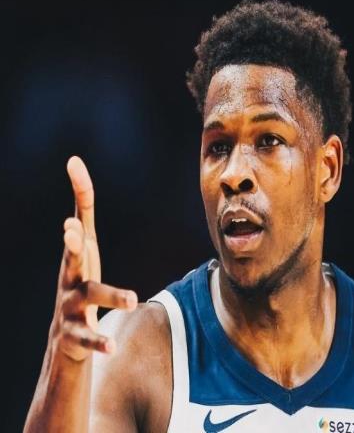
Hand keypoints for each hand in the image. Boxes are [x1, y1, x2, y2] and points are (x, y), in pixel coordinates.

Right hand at [52, 156, 136, 360]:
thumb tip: (80, 178)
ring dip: (110, 295)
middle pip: (72, 258)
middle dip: (72, 245)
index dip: (79, 192)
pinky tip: (113, 346)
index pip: (79, 220)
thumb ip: (85, 221)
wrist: (64, 338)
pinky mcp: (73, 334)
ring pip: (88, 298)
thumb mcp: (86, 253)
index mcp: (77, 256)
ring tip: (132, 299)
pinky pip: (87, 337)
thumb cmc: (80, 286)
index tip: (74, 163)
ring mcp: (69, 306)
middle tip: (71, 232)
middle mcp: (69, 276)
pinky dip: (100, 341)